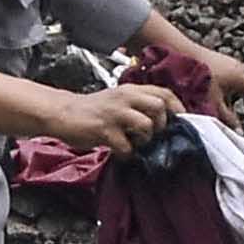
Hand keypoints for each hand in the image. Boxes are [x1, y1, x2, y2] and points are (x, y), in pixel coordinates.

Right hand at [43, 77, 178, 157]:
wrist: (62, 113)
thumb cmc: (92, 110)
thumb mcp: (118, 100)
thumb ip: (138, 105)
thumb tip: (164, 121)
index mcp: (130, 90)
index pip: (164, 93)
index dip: (177, 108)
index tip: (181, 122)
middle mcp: (124, 97)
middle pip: (158, 107)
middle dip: (161, 124)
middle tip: (153, 135)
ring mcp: (114, 113)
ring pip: (146, 125)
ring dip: (144, 140)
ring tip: (134, 143)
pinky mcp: (104, 130)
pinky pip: (126, 146)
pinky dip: (127, 153)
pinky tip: (119, 151)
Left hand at [178, 41, 243, 126]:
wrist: (183, 54)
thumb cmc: (197, 78)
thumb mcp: (213, 102)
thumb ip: (227, 118)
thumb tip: (239, 133)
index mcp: (243, 78)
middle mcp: (243, 70)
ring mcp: (234, 65)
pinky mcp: (225, 64)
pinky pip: (242, 79)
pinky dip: (243, 92)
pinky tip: (233, 105)